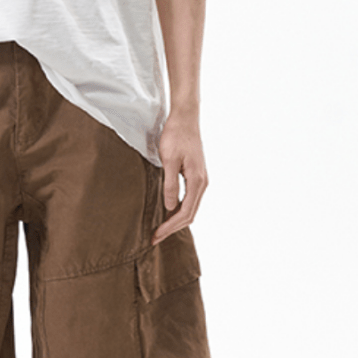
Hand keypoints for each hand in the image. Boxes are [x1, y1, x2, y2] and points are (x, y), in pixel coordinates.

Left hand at [151, 110, 208, 244]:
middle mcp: (202, 183)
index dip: (170, 227)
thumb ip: (170, 184)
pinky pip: (189, 199)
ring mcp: (200, 180)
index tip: (155, 236)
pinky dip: (179, 209)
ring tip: (159, 229)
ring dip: (176, 220)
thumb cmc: (175, 136)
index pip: (185, 213)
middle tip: (154, 238)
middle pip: (190, 214)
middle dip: (172, 228)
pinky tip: (168, 212)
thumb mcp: (169, 161)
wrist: (185, 119)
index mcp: (197, 182)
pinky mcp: (195, 175)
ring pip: (190, 208)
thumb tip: (170, 207)